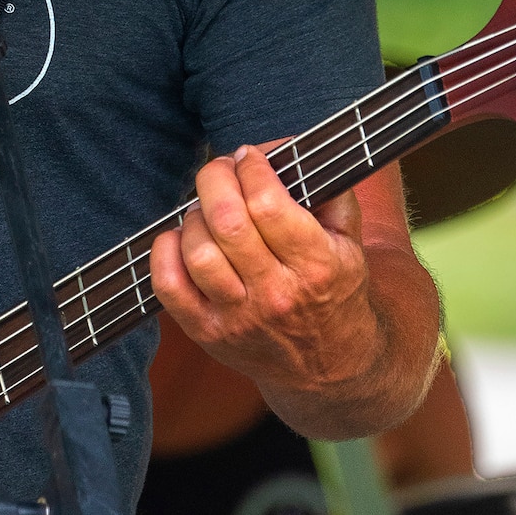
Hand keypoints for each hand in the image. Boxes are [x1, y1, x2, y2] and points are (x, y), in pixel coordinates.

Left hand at [149, 142, 381, 399]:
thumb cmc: (334, 291)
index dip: (252, 169)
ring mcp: (239, 317)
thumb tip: (288, 148)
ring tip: (207, 209)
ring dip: (195, 216)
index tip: (249, 156)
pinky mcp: (208, 333)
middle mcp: (277, 294)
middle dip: (215, 179)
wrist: (329, 366)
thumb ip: (331, 193)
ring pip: (198, 252)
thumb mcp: (350, 243)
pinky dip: (165, 252)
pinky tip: (180, 238)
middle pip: (228, 223)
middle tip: (220, 168)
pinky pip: (168, 286)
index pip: (269, 205)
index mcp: (317, 266)